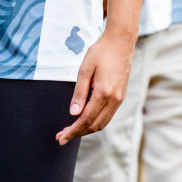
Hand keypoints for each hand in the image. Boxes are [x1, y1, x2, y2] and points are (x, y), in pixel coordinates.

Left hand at [57, 27, 133, 144]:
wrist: (120, 43)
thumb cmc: (101, 53)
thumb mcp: (85, 69)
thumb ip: (79, 93)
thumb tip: (73, 113)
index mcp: (104, 93)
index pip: (86, 119)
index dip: (73, 130)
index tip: (61, 137)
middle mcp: (114, 100)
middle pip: (95, 125)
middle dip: (78, 133)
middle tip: (62, 137)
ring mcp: (119, 99)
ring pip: (102, 123)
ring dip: (86, 129)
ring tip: (70, 131)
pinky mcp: (120, 97)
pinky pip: (107, 115)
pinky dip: (95, 122)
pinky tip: (84, 120)